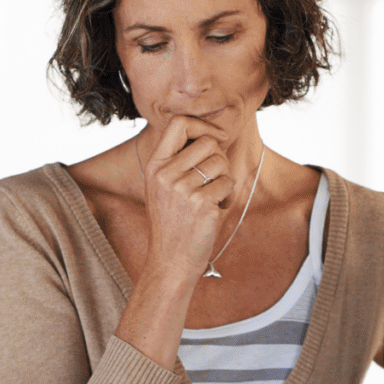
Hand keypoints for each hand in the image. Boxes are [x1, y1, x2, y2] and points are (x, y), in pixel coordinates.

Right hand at [138, 115, 235, 282]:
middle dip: (220, 157)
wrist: (170, 260)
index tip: (216, 138)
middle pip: (208, 141)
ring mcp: (182, 189)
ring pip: (221, 162)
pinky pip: (228, 183)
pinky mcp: (201, 204)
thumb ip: (178, 161)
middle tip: (215, 177)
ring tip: (213, 196)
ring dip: (225, 178)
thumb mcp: (163, 187)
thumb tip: (211, 136)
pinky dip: (228, 196)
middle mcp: (166, 174)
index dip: (202, 125)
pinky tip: (216, 209)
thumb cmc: (172, 223)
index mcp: (155, 165)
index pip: (179, 123)